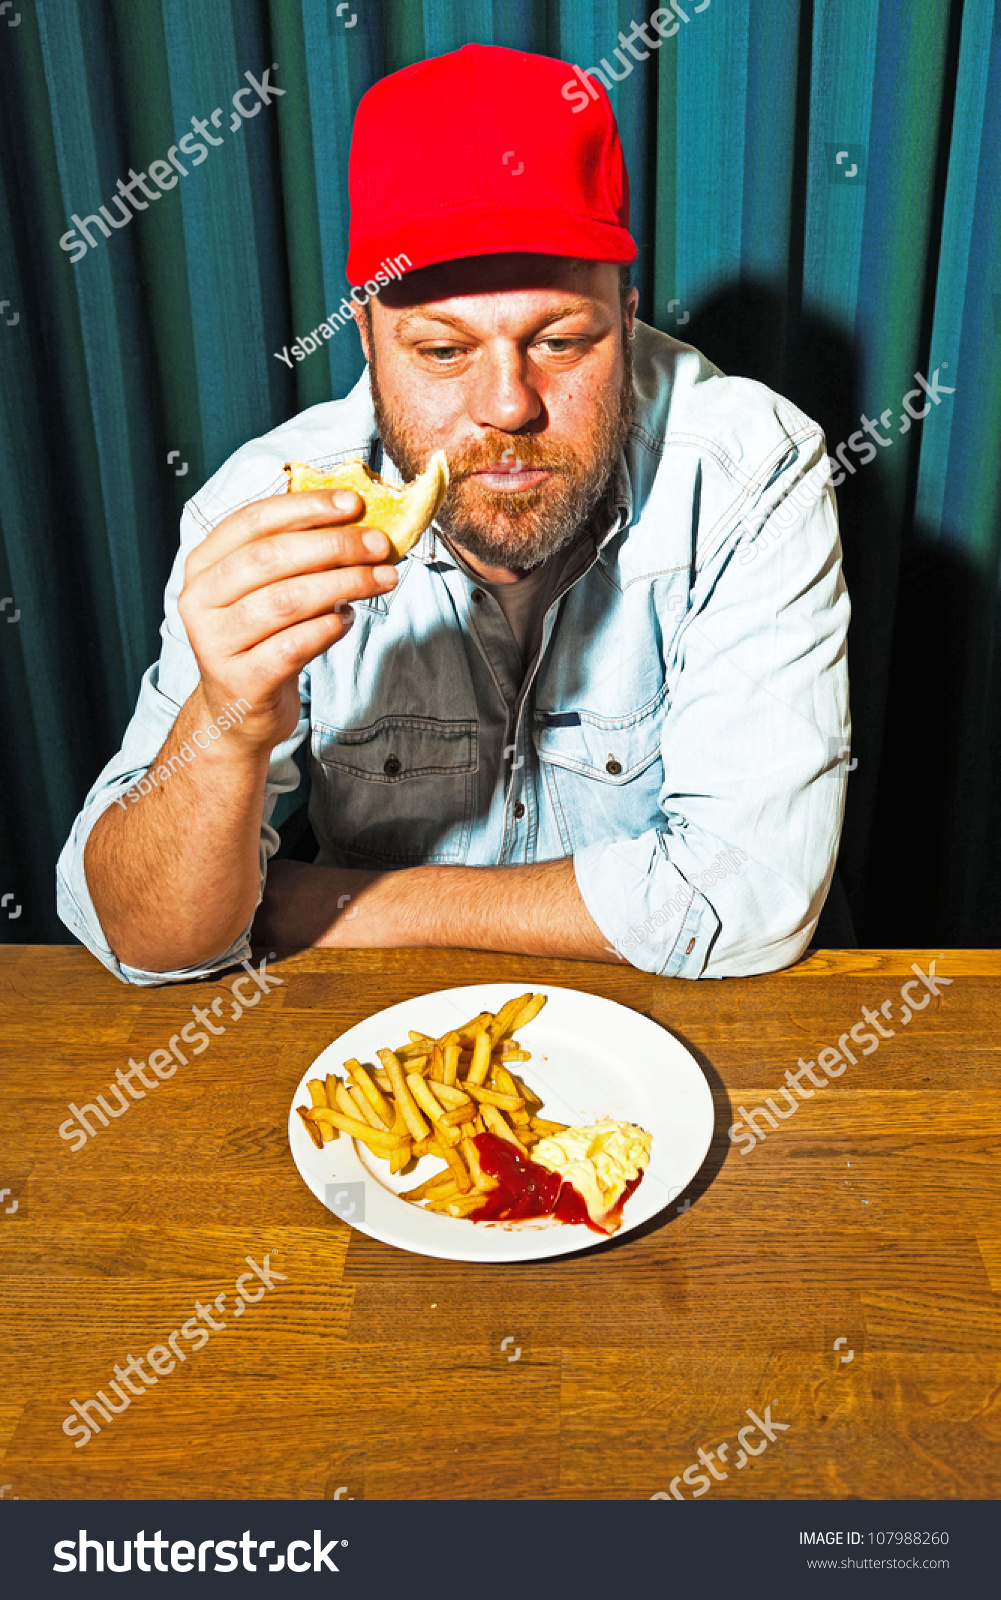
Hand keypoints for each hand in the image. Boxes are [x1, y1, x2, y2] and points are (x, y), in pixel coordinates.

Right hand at [177, 487, 396, 752]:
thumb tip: (356, 520)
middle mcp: (200, 600)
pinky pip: (293, 645)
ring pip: (286, 600)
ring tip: (381, 579)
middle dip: (333, 545)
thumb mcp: (264, 591)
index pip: (253, 520)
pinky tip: (348, 619)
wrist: (238, 712)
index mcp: (204, 565)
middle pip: (271, 557)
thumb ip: (295, 556)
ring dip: (343, 584)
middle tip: (379, 544)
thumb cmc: (261, 639)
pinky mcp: (241, 679)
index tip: (353, 503)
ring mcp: (216, 642)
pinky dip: (328, 628)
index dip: (305, 507)